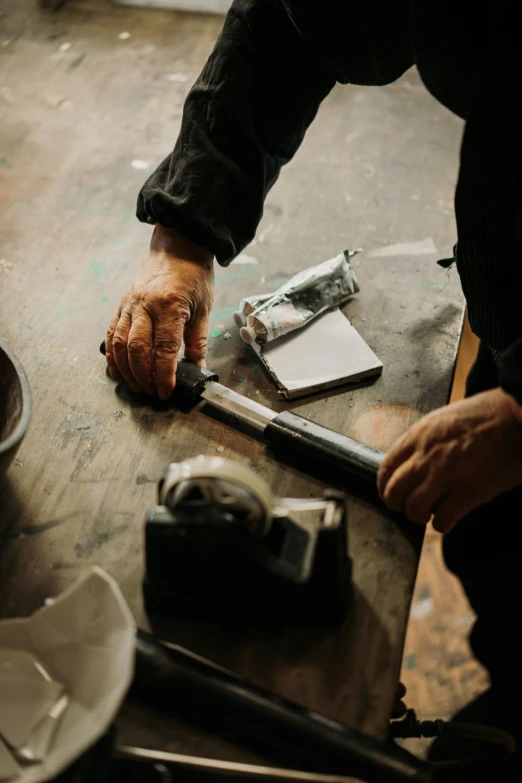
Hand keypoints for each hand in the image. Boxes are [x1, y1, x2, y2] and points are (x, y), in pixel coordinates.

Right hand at [106, 225, 213, 398]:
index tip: (166, 391)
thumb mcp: (204, 309)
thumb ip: (198, 341)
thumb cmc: (193, 276)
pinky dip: (112, 354)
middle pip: (137, 349)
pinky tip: (117, 370)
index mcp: (169, 307)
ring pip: (120, 343)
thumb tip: (198, 368)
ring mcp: (130, 304)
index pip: (164, 349)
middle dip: (143, 376)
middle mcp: (145, 306)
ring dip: (126, 369)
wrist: (178, 247)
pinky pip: (112, 332)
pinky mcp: (122, 304)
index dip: (164, 374)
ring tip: (136, 385)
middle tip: (151, 391)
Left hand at [377, 388, 521, 532]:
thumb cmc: (485, 416)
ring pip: (414, 508)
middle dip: (396, 504)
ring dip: (417, 516)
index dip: (384, 486)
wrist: (518, 417)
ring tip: (427, 514)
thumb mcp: (443, 419)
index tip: (388, 493)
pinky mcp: (470, 492)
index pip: (386, 468)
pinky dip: (441, 525)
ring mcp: (447, 475)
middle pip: (395, 491)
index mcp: (419, 435)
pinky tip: (447, 519)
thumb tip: (409, 464)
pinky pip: (442, 520)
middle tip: (405, 508)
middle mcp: (427, 456)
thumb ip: (423, 441)